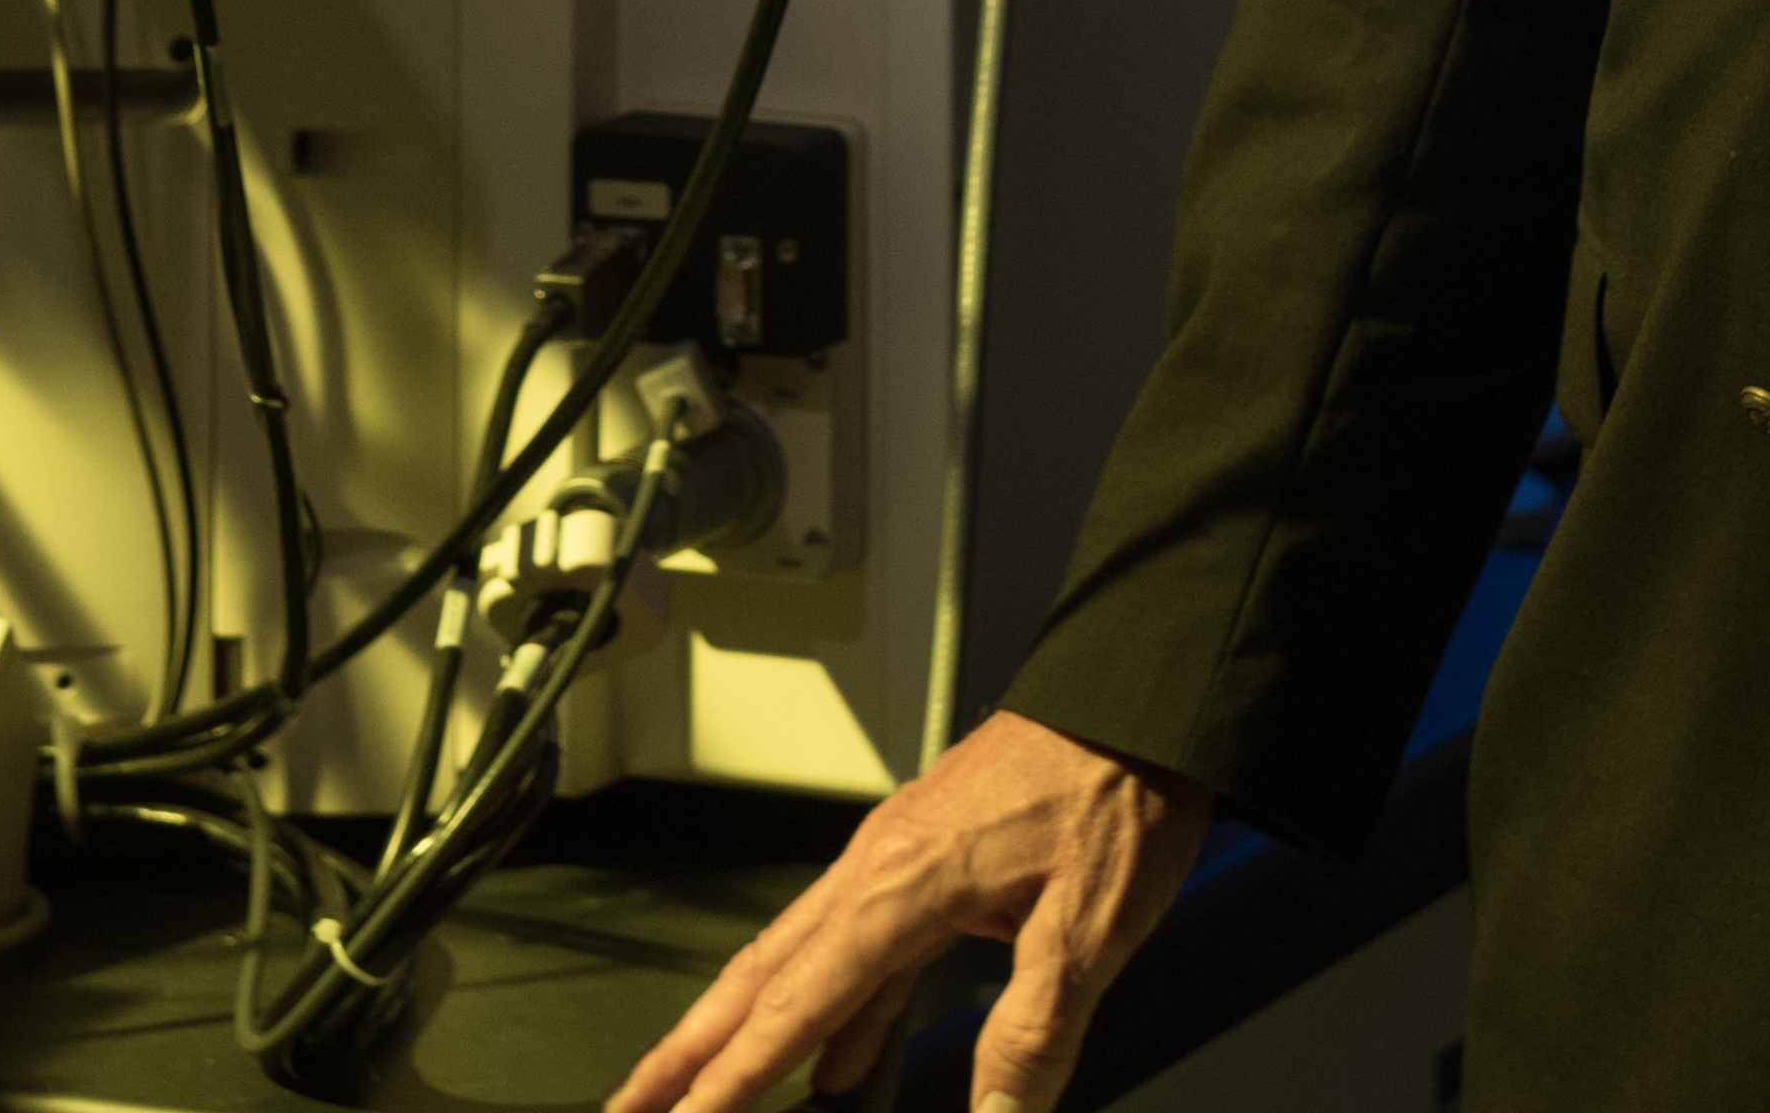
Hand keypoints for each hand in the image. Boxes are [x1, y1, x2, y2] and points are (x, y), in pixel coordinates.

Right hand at [604, 711, 1210, 1112]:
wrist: (1137, 698)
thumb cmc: (1116, 789)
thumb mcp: (1090, 926)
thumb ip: (1033, 1030)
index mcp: (902, 883)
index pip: (799, 1000)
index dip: (738, 1073)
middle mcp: (876, 866)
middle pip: (759, 974)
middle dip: (688, 1050)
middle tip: (632, 1104)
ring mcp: (891, 858)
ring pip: (791, 957)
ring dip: (738, 1027)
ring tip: (698, 1089)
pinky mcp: (919, 858)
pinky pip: (850, 947)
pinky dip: (824, 1009)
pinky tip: (835, 1061)